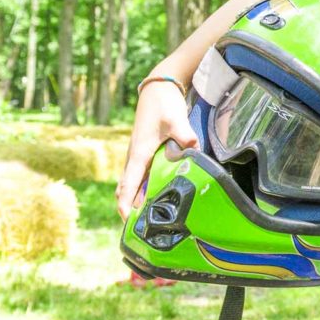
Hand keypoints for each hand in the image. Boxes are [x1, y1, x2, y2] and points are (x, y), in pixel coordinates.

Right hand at [115, 81, 197, 219]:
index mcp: (139, 153)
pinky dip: (141, 189)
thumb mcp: (176, 118)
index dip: (126, 205)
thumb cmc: (164, 104)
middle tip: (140, 230)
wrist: (157, 89)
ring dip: (136, 201)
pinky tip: (155, 197)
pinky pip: (139, 176)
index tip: (128, 222)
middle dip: (130, 209)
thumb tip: (193, 148)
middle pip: (127, 190)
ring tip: (147, 220)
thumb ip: (184, 135)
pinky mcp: (145, 152)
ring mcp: (138, 155)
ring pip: (133, 184)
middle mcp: (135, 157)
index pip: (128, 185)